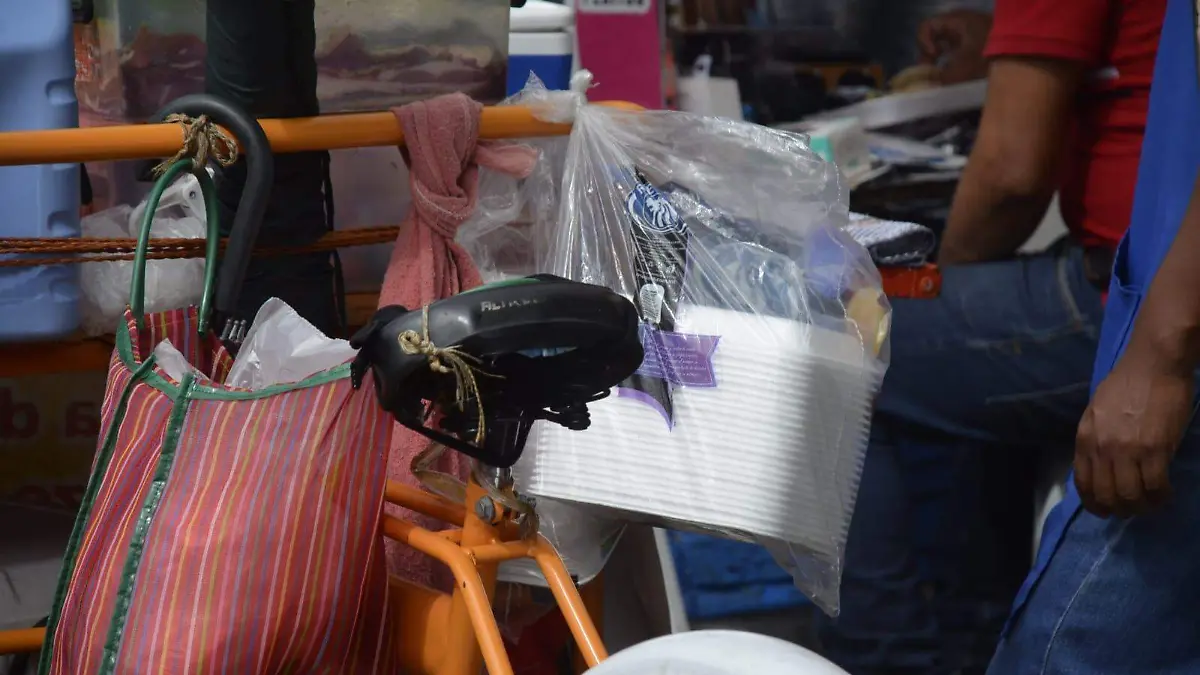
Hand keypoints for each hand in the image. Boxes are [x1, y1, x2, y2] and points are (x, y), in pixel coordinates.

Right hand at [917, 9, 992, 84]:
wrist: (1025, 55)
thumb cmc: (990, 57)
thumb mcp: (963, 70)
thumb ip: (941, 79)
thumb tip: (927, 87)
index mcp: (955, 21)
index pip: (926, 27)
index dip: (923, 43)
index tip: (933, 58)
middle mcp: (960, 23)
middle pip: (934, 36)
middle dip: (930, 56)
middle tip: (932, 73)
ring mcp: (970, 32)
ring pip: (946, 45)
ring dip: (941, 62)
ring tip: (944, 77)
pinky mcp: (978, 42)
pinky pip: (957, 50)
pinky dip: (953, 63)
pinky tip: (958, 75)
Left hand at [1075, 353, 1194, 517]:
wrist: (1153, 364)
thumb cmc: (1126, 384)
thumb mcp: (1097, 413)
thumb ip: (1096, 440)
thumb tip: (1100, 465)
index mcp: (1085, 439)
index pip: (1083, 483)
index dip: (1094, 504)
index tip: (1105, 511)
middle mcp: (1102, 448)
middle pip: (1106, 495)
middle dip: (1119, 509)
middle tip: (1133, 510)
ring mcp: (1128, 450)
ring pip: (1131, 495)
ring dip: (1142, 506)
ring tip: (1151, 504)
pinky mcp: (1155, 449)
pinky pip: (1155, 485)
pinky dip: (1161, 496)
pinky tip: (1166, 494)